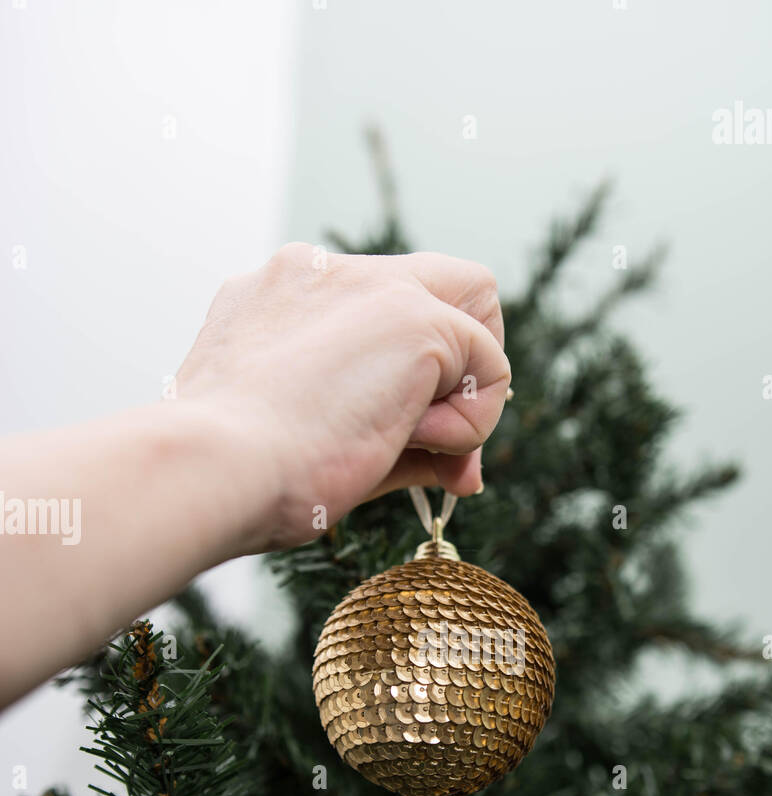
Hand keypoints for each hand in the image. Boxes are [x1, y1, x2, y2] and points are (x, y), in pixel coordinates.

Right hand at [173, 245, 511, 549]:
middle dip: (461, 362)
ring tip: (414, 448)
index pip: (379, 308)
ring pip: (476, 316)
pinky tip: (418, 445)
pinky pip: (490, 367)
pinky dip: (472, 422)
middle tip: (439, 440)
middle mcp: (322, 272)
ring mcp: (370, 285)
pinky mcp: (414, 318)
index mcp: (281, 297)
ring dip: (463, 395)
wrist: (210, 467)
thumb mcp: (319, 446)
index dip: (410, 370)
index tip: (403, 433)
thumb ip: (398, 443)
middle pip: (444, 286)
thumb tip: (464, 473)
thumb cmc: (240, 476)